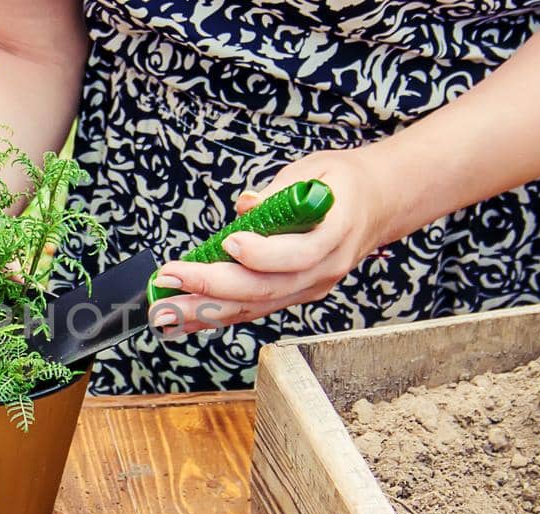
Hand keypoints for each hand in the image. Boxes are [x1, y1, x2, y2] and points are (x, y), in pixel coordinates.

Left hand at [150, 147, 405, 334]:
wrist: (378, 204)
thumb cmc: (342, 182)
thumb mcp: (316, 169)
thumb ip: (280, 189)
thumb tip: (246, 205)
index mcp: (335, 233)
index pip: (298, 254)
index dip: (262, 253)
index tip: (228, 240)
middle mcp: (324, 270)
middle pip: (266, 288)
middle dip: (211, 286)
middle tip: (169, 278)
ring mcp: (309, 287)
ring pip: (255, 307)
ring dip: (204, 311)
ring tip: (162, 311)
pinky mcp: (294, 294)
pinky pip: (253, 309)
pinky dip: (216, 314)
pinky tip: (183, 318)